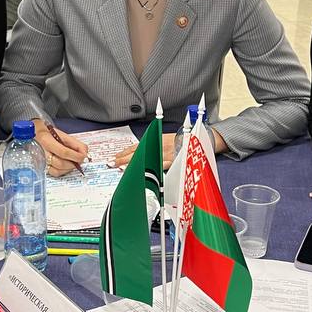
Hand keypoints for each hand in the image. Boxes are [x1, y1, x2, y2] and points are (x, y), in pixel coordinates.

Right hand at [34, 119, 87, 176]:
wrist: (34, 135)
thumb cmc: (49, 134)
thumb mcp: (62, 134)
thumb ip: (75, 143)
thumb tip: (85, 153)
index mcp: (45, 140)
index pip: (63, 152)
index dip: (75, 156)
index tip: (83, 156)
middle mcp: (41, 152)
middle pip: (60, 163)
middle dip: (73, 163)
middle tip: (79, 160)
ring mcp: (40, 161)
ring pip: (57, 171)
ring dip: (69, 168)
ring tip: (73, 162)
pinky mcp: (41, 167)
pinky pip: (53, 173)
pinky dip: (63, 171)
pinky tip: (66, 166)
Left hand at [112, 128, 228, 169]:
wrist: (200, 138)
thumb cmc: (183, 140)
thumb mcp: (166, 140)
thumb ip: (155, 147)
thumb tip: (140, 153)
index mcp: (156, 140)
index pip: (136, 147)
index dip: (124, 153)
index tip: (114, 157)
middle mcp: (159, 145)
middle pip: (138, 153)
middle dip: (123, 159)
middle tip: (111, 164)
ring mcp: (166, 153)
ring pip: (147, 159)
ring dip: (133, 164)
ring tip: (120, 168)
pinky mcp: (175, 160)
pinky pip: (161, 165)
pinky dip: (151, 169)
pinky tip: (143, 173)